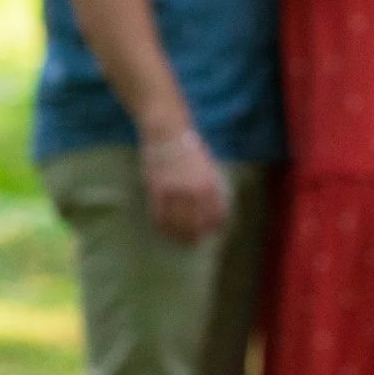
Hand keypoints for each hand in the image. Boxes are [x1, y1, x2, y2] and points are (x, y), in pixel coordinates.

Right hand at [141, 128, 229, 242]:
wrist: (168, 132)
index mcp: (211, 185)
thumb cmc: (190, 148)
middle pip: (197, 224)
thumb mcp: (208, 168)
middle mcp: (195, 191)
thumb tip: (212, 207)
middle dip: (196, 235)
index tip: (212, 232)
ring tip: (179, 241)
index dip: (215, 227)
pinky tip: (163, 231)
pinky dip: (162, 226)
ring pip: (178, 224)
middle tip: (193, 241)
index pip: (216, 215)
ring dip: (179, 235)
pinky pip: (160, 216)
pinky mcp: (157, 190)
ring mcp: (175, 192)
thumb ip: (211, 187)